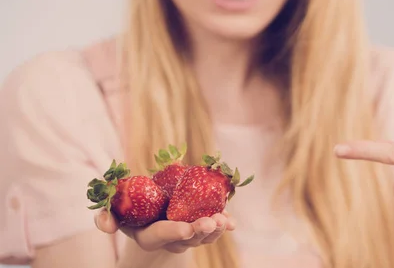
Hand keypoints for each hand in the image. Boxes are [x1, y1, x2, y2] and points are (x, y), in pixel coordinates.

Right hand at [94, 208, 234, 252]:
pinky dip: (225, 226)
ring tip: (224, 219)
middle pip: (187, 238)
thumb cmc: (131, 209)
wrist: (151, 210)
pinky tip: (232, 223)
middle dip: (200, 231)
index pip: (161, 234)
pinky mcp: (202, 228)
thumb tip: (108, 227)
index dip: (174, 231)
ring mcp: (188, 235)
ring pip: (204, 237)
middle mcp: (171, 238)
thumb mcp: (115, 212)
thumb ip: (106, 217)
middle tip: (210, 222)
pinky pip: (215, 231)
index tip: (186, 227)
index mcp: (149, 234)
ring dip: (216, 229)